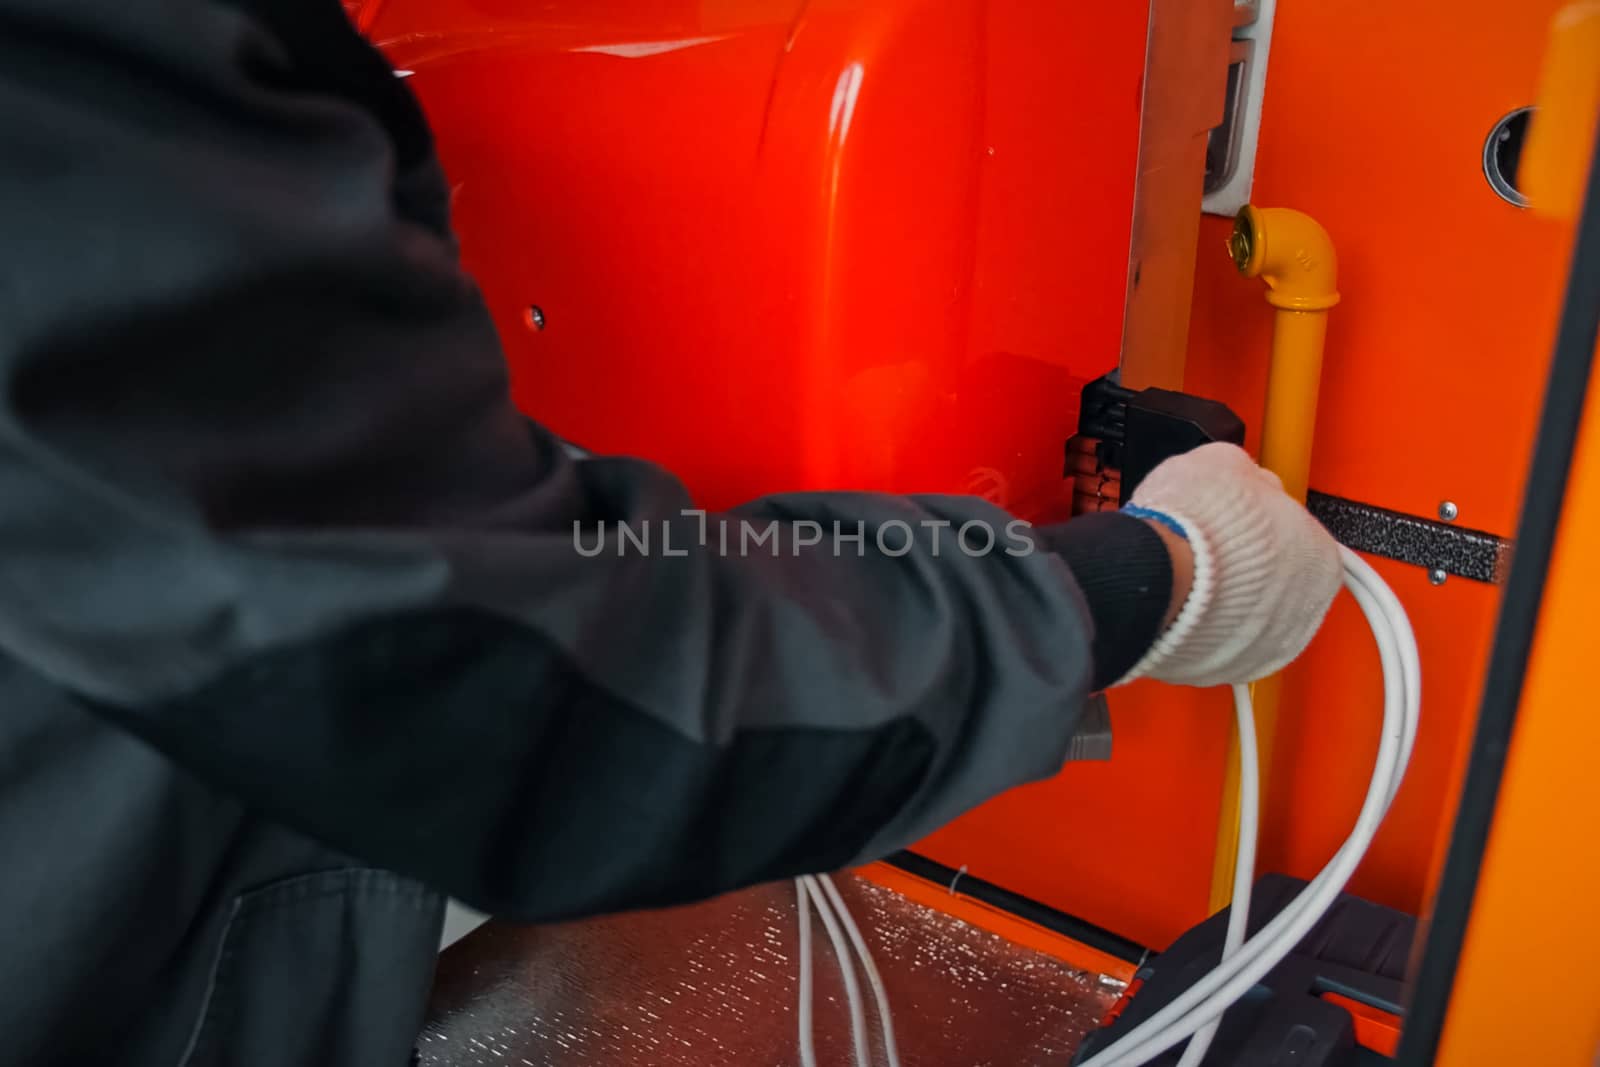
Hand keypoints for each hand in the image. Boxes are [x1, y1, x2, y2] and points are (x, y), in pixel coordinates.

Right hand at [1113, 443, 1342, 687]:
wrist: (1157, 577)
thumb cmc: (1196, 525)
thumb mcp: (1224, 462)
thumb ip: (1245, 474)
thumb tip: (1240, 477)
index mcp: (1320, 554)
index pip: (1298, 534)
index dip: (1261, 522)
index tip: (1237, 520)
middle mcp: (1307, 607)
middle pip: (1278, 579)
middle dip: (1245, 566)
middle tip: (1209, 548)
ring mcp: (1270, 644)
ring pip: (1251, 617)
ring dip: (1227, 600)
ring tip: (1190, 577)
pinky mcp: (1231, 669)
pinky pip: (1223, 644)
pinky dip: (1205, 628)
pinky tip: (1183, 605)